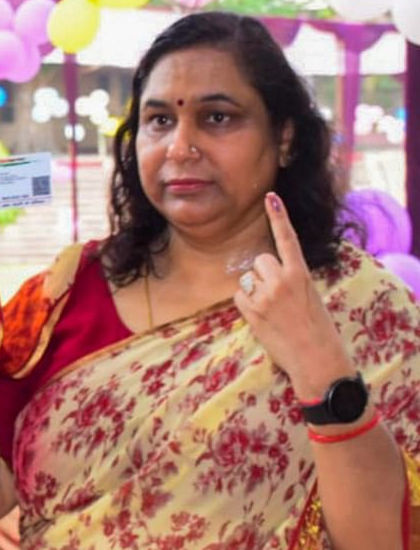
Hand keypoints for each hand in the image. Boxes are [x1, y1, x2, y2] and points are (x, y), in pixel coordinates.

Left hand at [234, 192, 355, 399]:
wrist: (317, 360)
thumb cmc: (318, 329)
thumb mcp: (311, 297)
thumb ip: (292, 279)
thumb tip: (267, 271)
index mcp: (302, 274)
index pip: (288, 239)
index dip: (278, 217)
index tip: (271, 196)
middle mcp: (283, 280)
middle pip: (260, 260)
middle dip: (264, 273)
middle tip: (278, 296)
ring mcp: (266, 295)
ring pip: (248, 278)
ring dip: (255, 290)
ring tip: (273, 310)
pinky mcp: (252, 311)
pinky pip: (239, 297)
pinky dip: (246, 305)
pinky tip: (263, 318)